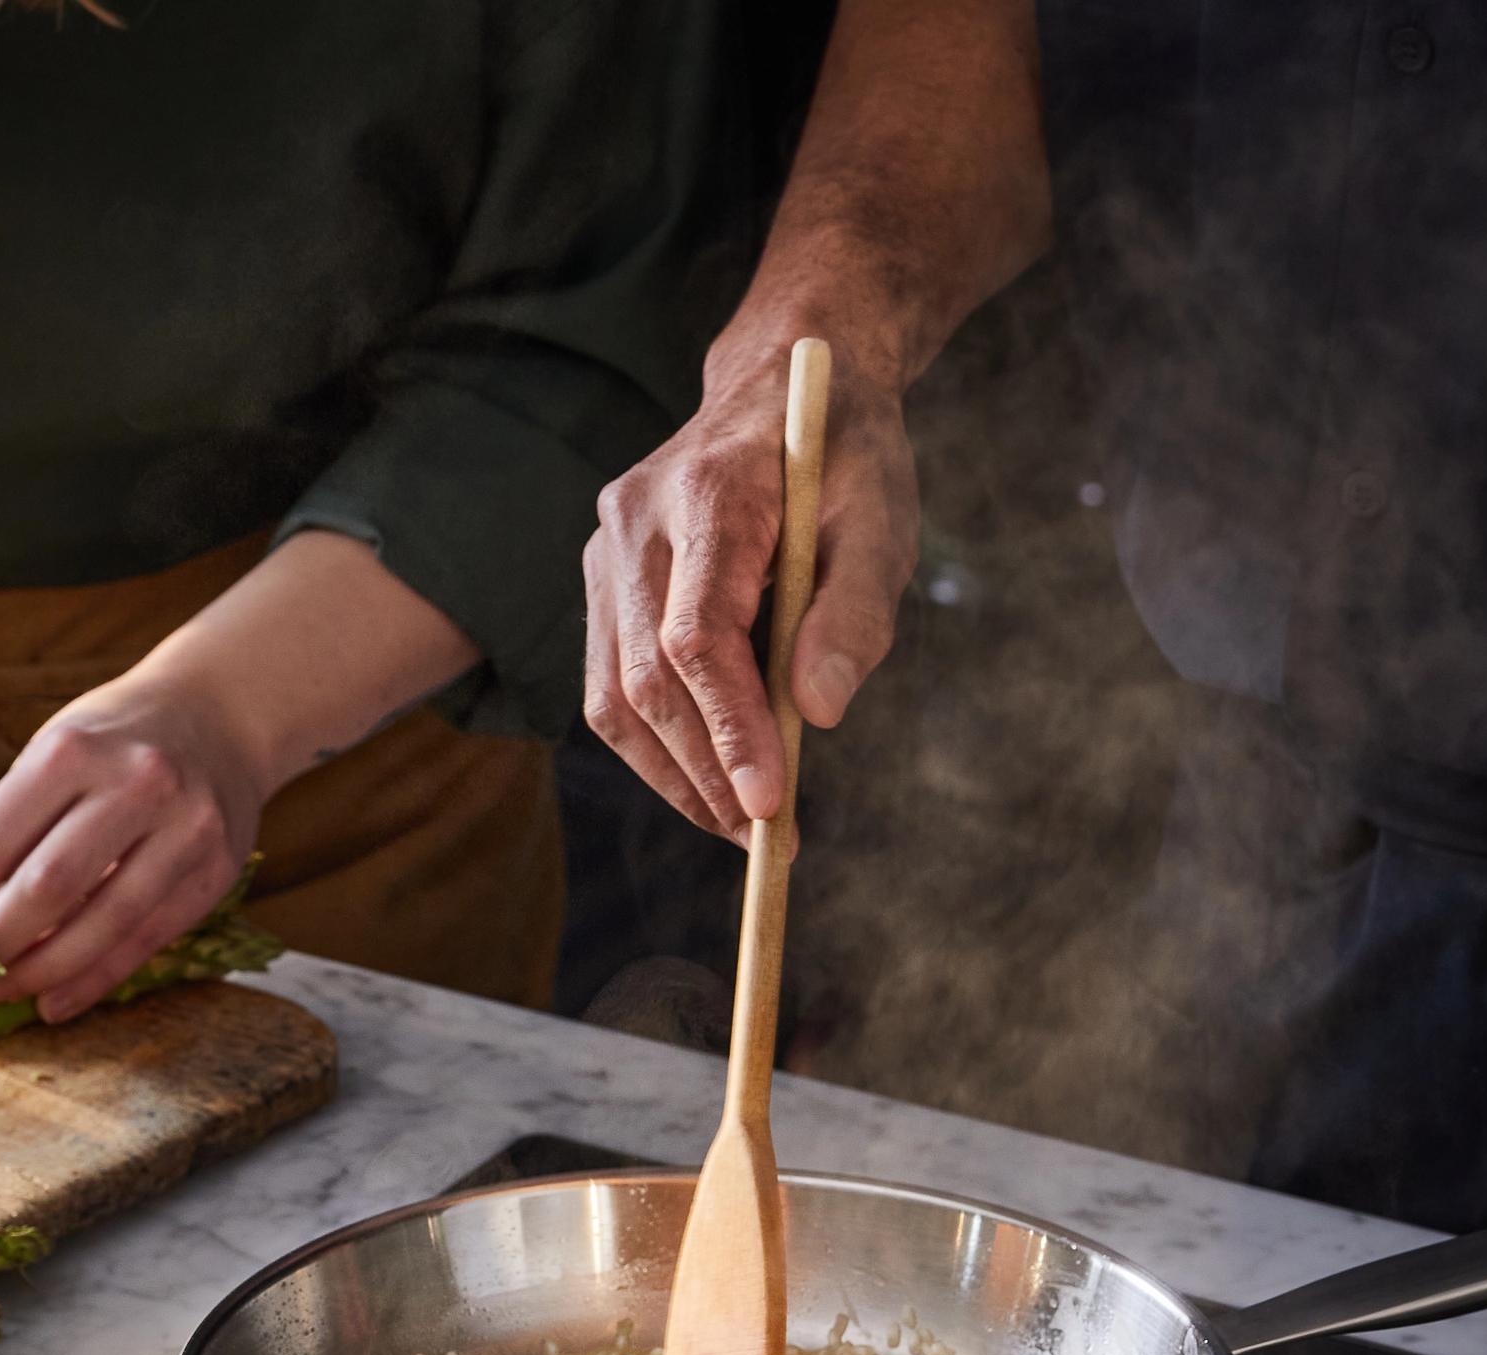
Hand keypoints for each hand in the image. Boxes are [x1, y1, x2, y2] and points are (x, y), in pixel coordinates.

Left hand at [0, 668, 266, 1023]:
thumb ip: (0, 822)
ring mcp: (184, 831)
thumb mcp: (51, 753)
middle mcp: (135, 785)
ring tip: (4, 993)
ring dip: (43, 971)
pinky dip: (94, 979)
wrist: (221, 717)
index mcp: (72, 750)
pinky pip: (145, 940)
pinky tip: (56, 1001)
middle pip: (47, 888)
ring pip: (102, 923)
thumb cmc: (117, 740)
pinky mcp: (214, 872)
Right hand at [582, 347, 919, 841]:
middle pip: (645, 680)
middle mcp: (635, 520)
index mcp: (710, 493)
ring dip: (672, 775)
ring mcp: (606, 551)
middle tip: (763, 840)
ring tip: (735, 824)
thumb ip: (855, 614)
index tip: (768, 803)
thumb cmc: (845, 456)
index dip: (729, 730)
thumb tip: (819, 717)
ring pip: (611, 696)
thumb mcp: (883, 521)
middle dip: (703, 773)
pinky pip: (610, 685)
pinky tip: (708, 777)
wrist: (784, 383)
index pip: (696, 638)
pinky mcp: (603, 580)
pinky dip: (658, 745)